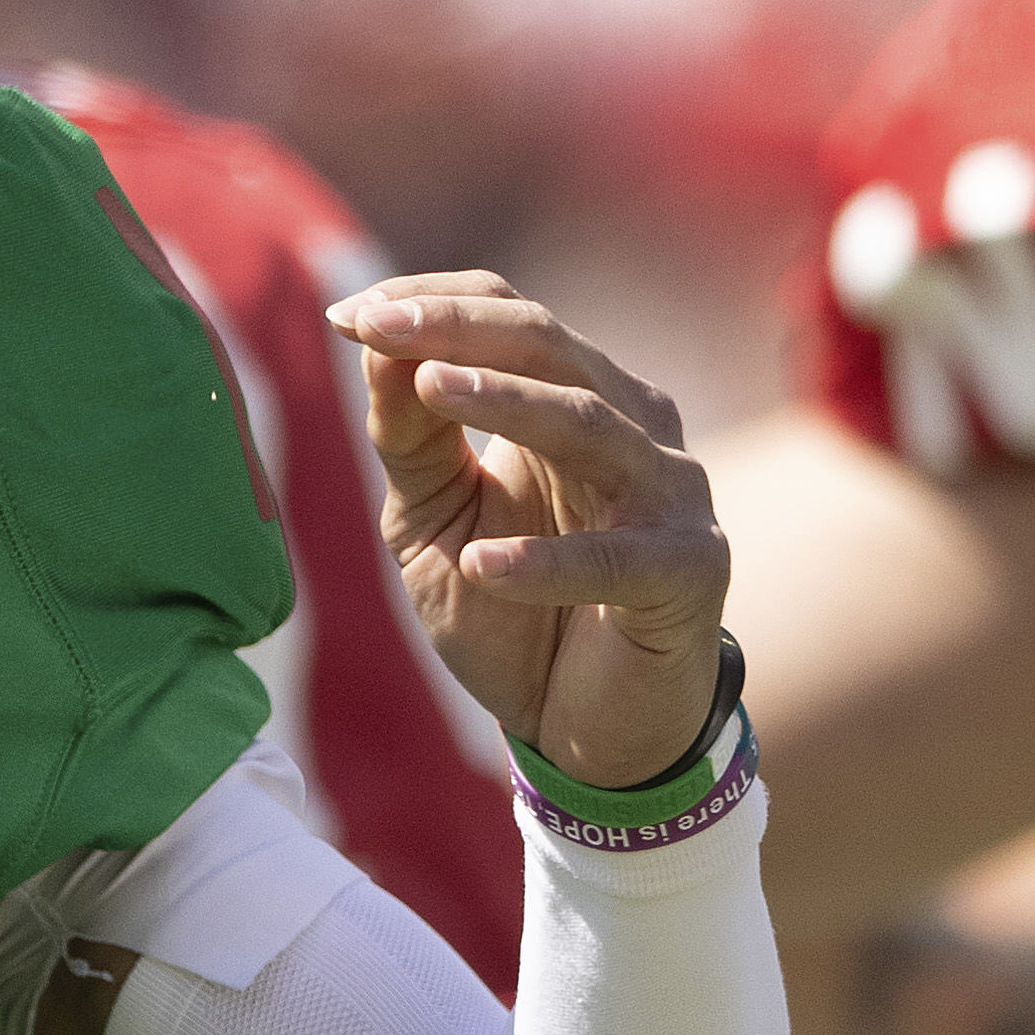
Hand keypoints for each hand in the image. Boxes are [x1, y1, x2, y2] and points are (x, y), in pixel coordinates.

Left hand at [329, 273, 732, 793]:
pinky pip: (615, 560)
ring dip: (507, 401)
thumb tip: (371, 344)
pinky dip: (546, 562)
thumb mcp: (433, 518)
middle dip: (458, 330)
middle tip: (377, 326)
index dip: (434, 306)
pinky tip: (480, 563)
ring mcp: (670, 494)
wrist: (589, 728)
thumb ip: (409, 440)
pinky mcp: (688, 573)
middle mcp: (633, 427)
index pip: (512, 316)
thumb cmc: (510, 610)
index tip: (346, 317)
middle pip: (551, 345)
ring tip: (429, 389)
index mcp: (575, 399)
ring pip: (589, 424)